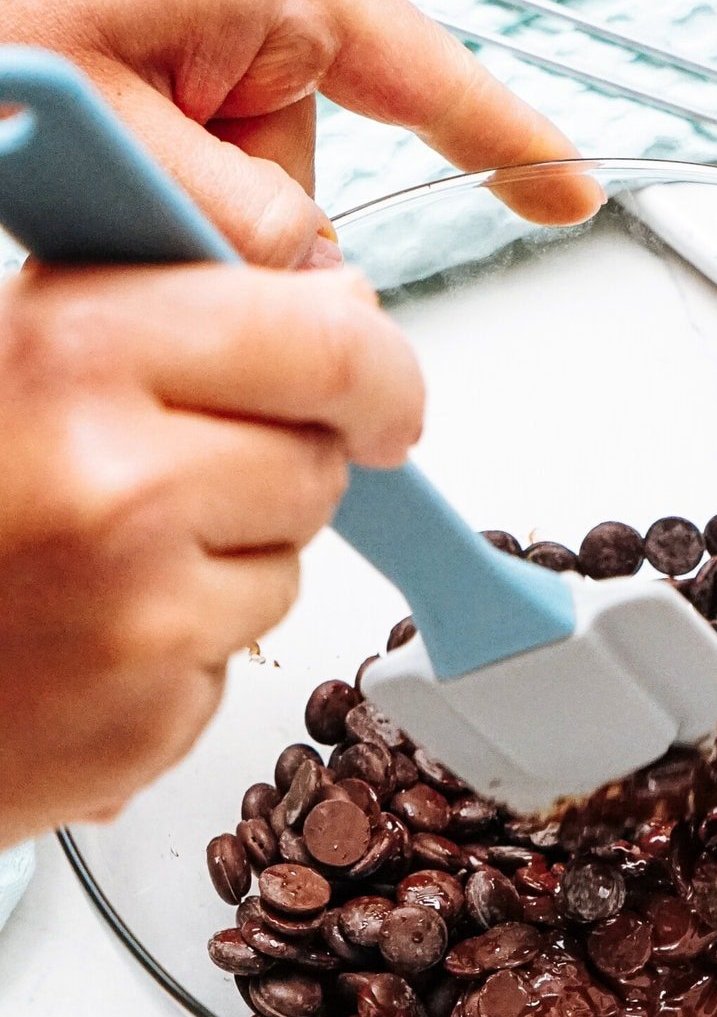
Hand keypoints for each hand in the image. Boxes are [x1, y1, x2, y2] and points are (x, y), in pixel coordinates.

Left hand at [0, 0, 600, 265]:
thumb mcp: (118, 135)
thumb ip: (234, 221)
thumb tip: (313, 281)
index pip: (432, 78)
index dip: (510, 147)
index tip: (571, 196)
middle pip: (312, 178)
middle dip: (245, 234)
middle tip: (144, 225)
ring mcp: (202, 22)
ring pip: (246, 192)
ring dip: (179, 223)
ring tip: (84, 182)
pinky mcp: (157, 54)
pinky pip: (195, 164)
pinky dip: (151, 198)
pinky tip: (87, 179)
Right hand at [0, 262, 421, 846]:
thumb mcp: (8, 348)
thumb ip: (153, 305)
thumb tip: (333, 300)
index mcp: (74, 353)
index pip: (323, 342)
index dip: (374, 366)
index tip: (380, 389)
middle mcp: (117, 485)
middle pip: (318, 458)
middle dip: (286, 456)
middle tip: (204, 466)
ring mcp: (139, 616)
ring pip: (288, 561)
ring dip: (230, 554)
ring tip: (101, 554)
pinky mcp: (148, 716)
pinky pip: (234, 653)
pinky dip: (184, 639)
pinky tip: (89, 626)